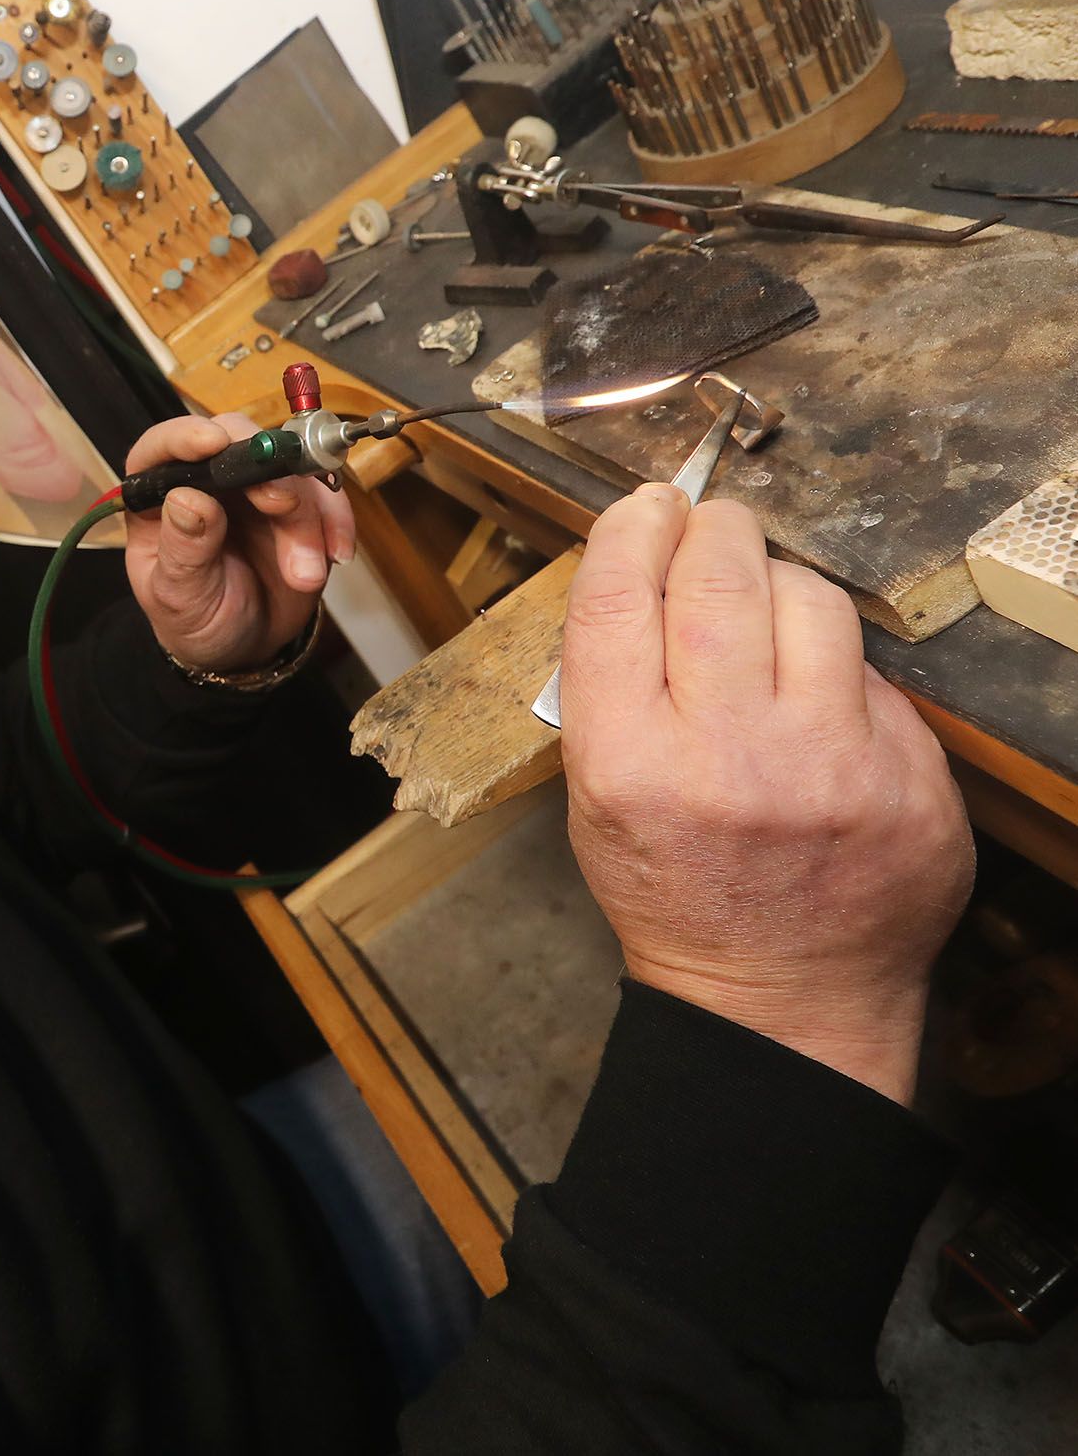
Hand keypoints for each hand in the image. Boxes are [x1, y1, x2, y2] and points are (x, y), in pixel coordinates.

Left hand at [122, 414, 354, 674]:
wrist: (243, 647)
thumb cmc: (194, 619)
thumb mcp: (179, 596)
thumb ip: (184, 550)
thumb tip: (187, 499)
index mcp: (158, 496)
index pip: (161, 449)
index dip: (184, 437)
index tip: (213, 443)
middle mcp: (207, 480)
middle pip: (236, 442)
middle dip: (266, 471)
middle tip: (282, 506)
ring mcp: (254, 488)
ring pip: (289, 471)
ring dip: (306, 519)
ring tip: (303, 575)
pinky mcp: (298, 504)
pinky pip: (325, 495)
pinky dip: (336, 521)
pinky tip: (335, 554)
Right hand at [560, 484, 973, 1103]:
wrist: (778, 1000)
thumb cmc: (674, 888)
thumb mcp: (596, 795)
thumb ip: (613, 686)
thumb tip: (647, 567)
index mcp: (629, 761)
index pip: (620, 597)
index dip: (632, 530)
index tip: (647, 508)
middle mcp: (731, 756)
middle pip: (723, 576)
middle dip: (713, 531)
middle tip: (710, 530)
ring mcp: (834, 767)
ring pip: (813, 602)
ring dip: (781, 587)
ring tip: (765, 615)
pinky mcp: (912, 781)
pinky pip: (873, 676)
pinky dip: (838, 673)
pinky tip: (815, 706)